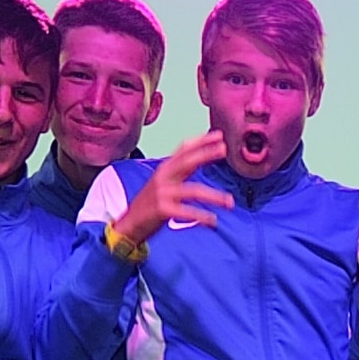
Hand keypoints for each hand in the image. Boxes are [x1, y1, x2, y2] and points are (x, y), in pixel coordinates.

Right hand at [110, 132, 232, 249]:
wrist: (129, 224)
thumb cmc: (149, 204)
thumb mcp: (163, 183)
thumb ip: (181, 171)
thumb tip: (202, 157)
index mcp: (164, 169)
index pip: (183, 149)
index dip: (200, 141)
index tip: (218, 135)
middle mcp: (163, 178)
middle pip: (187, 161)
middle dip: (206, 153)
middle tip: (223, 149)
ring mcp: (162, 193)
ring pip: (193, 191)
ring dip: (214, 197)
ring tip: (229, 202)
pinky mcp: (162, 210)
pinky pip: (187, 212)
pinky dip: (202, 217)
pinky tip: (212, 221)